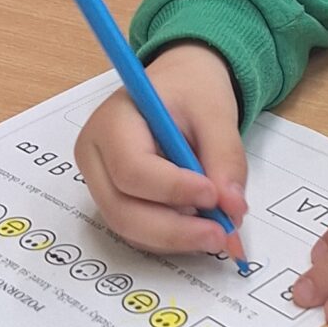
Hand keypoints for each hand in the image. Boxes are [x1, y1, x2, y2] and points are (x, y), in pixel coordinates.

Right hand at [75, 44, 247, 260]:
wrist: (180, 88)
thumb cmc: (190, 91)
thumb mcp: (215, 111)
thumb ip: (226, 157)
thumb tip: (232, 208)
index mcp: (111, 122)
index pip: (131, 169)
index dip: (173, 189)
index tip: (214, 195)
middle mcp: (95, 157)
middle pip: (122, 210)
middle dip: (175, 230)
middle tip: (222, 235)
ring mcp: (101, 184)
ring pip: (130, 228)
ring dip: (177, 238)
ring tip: (219, 231)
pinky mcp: (115, 201)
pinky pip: (139, 231)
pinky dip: (173, 238)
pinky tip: (202, 228)